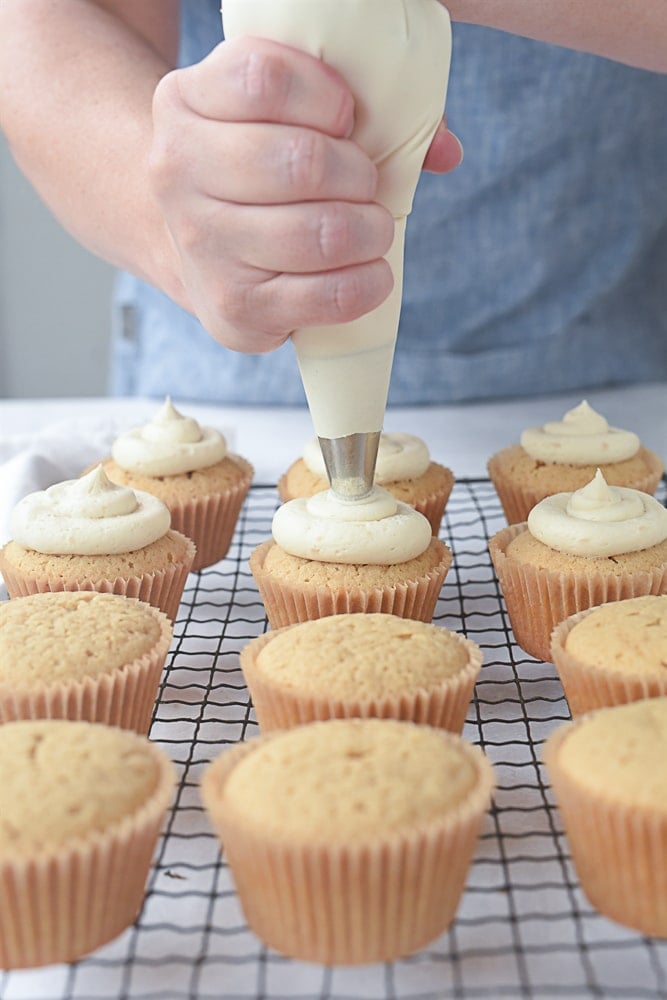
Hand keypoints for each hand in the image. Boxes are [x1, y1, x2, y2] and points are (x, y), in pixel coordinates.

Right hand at [150, 37, 460, 353]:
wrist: (195, 244)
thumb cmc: (254, 169)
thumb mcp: (278, 114)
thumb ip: (356, 105)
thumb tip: (444, 149)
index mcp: (184, 103)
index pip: (265, 79)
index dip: (327, 97)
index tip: (345, 118)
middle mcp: (177, 171)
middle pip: (302, 162)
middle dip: (359, 174)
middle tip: (364, 185)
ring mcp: (201, 245)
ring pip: (320, 233)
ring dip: (370, 229)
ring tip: (371, 228)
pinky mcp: (234, 307)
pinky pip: (327, 296)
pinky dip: (367, 283)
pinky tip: (370, 272)